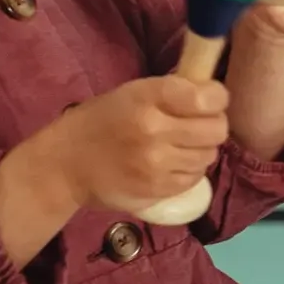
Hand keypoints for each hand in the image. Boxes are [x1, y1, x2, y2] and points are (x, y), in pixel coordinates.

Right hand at [38, 76, 229, 212]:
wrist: (66, 165)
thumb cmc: (101, 121)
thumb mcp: (132, 93)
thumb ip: (172, 93)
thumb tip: (214, 94)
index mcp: (148, 97)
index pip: (207, 98)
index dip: (217, 98)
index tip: (211, 100)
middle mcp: (154, 130)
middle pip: (216, 129)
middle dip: (213, 125)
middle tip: (198, 126)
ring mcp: (156, 164)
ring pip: (208, 155)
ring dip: (201, 150)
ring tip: (180, 146)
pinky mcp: (156, 190)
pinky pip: (193, 178)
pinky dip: (189, 171)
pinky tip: (172, 164)